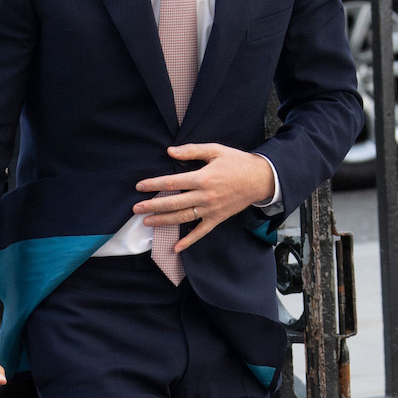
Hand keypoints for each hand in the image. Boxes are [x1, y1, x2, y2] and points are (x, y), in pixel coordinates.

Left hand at [133, 143, 274, 252]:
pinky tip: (176, 247)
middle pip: (173, 203)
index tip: (139, 186)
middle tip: (136, 209)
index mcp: (202, 178)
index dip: (154, 185)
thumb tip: (169, 151)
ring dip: (163, 221)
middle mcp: (205, 196)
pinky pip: (201, 232)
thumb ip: (191, 150)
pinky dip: (189, 241)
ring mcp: (211, 210)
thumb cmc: (236, 162)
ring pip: (183, 218)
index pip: (172, 183)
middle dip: (152, 206)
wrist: (261, 179)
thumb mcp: (215, 150)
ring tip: (147, 222)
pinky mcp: (217, 218)